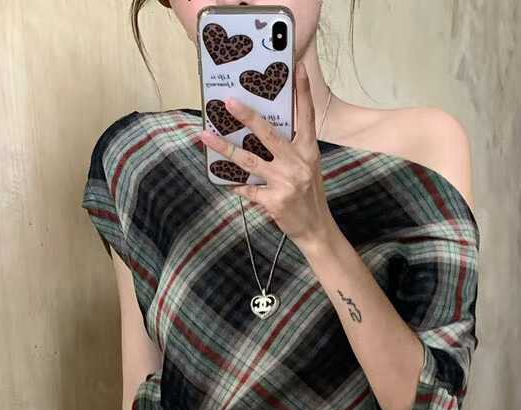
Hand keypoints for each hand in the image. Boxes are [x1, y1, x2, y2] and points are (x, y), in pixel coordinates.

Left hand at [197, 62, 335, 247]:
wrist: (316, 230)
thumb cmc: (309, 195)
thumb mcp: (307, 167)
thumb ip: (291, 149)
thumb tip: (262, 130)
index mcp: (308, 151)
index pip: (307, 117)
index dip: (303, 92)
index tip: (297, 68)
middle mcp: (298, 164)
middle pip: (269, 134)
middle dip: (247, 116)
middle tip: (228, 101)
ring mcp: (285, 183)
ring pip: (249, 161)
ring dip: (224, 148)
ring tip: (205, 136)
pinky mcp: (274, 202)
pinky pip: (247, 189)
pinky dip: (234, 184)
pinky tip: (222, 178)